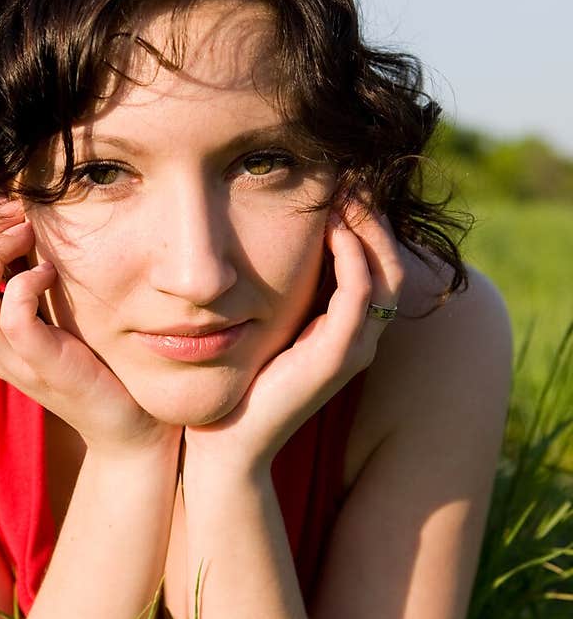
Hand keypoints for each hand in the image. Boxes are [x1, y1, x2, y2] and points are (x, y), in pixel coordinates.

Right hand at [0, 204, 180, 458]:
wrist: (127, 421)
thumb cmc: (96, 359)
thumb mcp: (58, 311)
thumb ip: (35, 275)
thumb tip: (29, 217)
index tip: (4, 205)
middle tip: (15, 211)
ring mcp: (13, 359)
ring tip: (29, 233)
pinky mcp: (42, 366)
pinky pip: (12, 320)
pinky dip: (26, 286)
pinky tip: (51, 271)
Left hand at [183, 206, 404, 474]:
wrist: (228, 441)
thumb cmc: (240, 382)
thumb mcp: (266, 324)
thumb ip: (282, 290)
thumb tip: (272, 241)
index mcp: (347, 330)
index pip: (376, 264)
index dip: (366, 223)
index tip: (343, 185)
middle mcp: (361, 338)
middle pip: (389, 263)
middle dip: (373, 217)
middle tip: (352, 177)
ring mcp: (354, 349)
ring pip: (383, 274)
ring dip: (366, 227)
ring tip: (345, 192)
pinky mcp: (337, 357)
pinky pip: (356, 294)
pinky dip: (350, 256)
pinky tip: (332, 228)